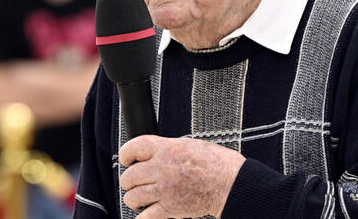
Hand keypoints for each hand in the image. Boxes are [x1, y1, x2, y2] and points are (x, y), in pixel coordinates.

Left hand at [119, 135, 245, 217]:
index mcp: (168, 149)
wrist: (231, 184)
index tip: (127, 158)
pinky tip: (147, 212)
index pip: (134, 147)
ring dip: (134, 198)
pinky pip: (145, 217)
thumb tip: (155, 154)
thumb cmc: (217, 164)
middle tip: (134, 181)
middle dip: (129, 180)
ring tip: (140, 198)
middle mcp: (162, 169)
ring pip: (132, 197)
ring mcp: (164, 190)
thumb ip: (169, 150)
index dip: (126, 153)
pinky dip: (142, 217)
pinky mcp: (170, 209)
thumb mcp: (190, 145)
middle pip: (129, 176)